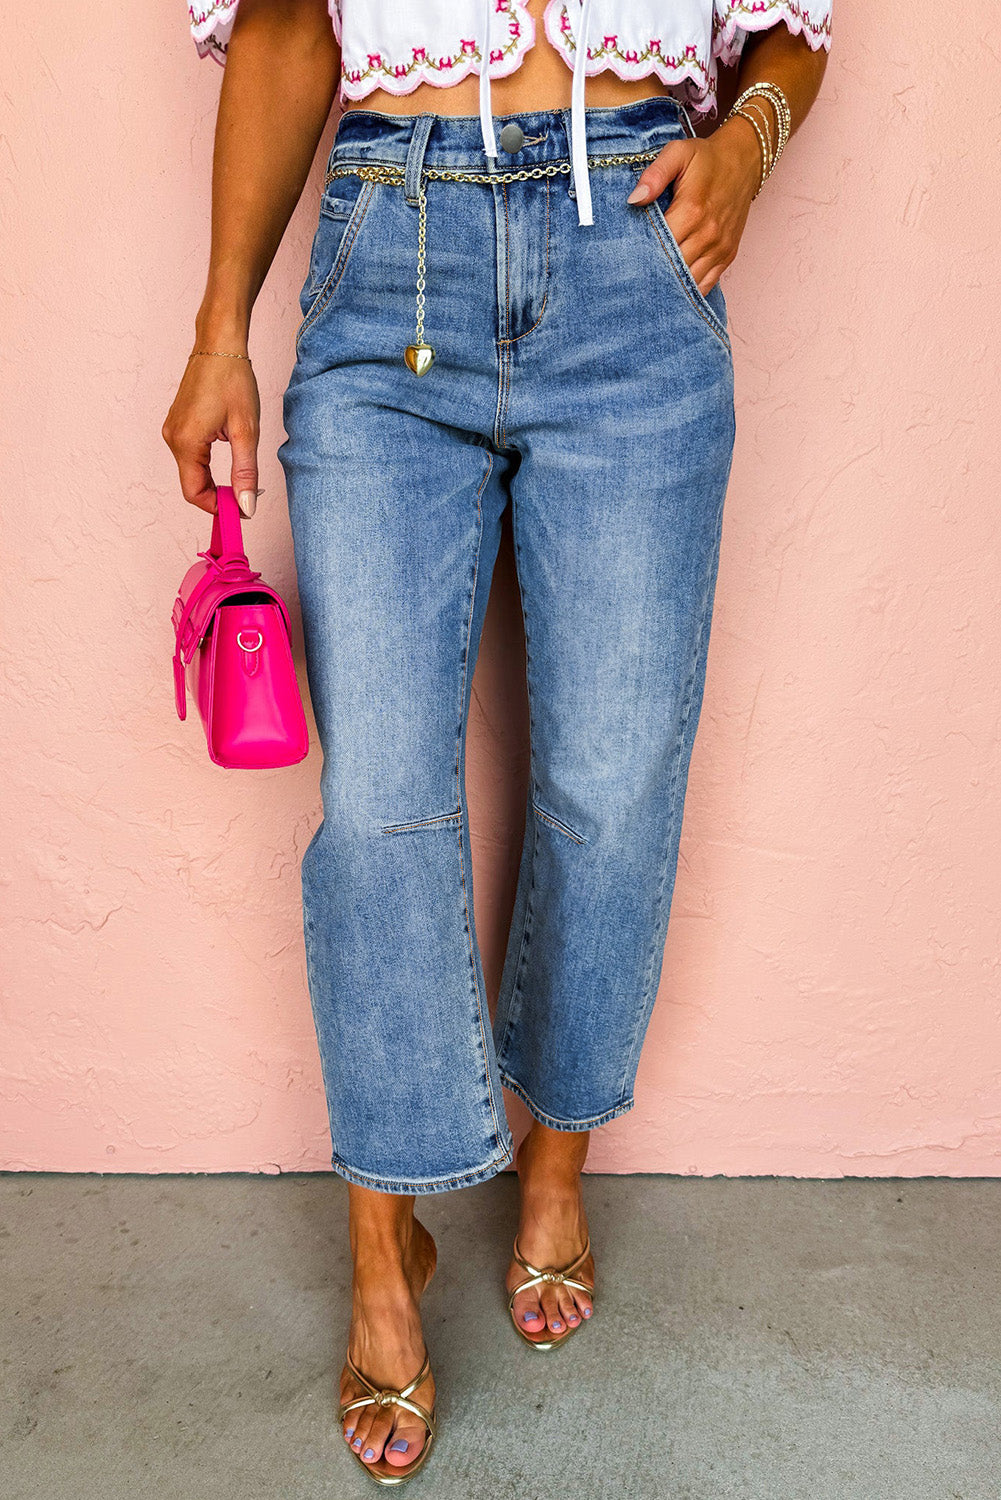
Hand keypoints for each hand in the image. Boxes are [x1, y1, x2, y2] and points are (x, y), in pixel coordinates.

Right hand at [162, 350, 261, 517]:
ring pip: (192, 471)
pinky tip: (229, 453)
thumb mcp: (246, 431)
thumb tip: (246, 506)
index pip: (194, 493)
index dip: (217, 508)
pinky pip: (191, 455)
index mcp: (186, 442)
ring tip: (240, 474)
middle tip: (246, 497)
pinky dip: (209, 465)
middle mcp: (172, 438)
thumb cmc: (233, 381)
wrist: (219, 345)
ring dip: (214, 480)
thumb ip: (245, 472)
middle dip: (217, 495)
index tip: (242, 511)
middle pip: (192, 484)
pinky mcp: (178, 424)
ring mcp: (173, 430)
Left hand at [626, 118, 762, 296]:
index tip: (626, 255)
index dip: (641, 253)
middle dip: (652, 272)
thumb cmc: (706, 159)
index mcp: (692, 210)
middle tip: (632, 275)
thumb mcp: (678, 154)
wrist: (743, 161)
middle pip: (673, 267)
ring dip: (670, 285)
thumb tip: (634, 200)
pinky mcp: (727, 255)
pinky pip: (706, 285)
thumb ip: (654, 175)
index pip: (659, 245)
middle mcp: (707, 234)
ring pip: (689, 281)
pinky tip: (673, 289)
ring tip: (649, 285)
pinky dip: (689, 290)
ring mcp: (719, 248)